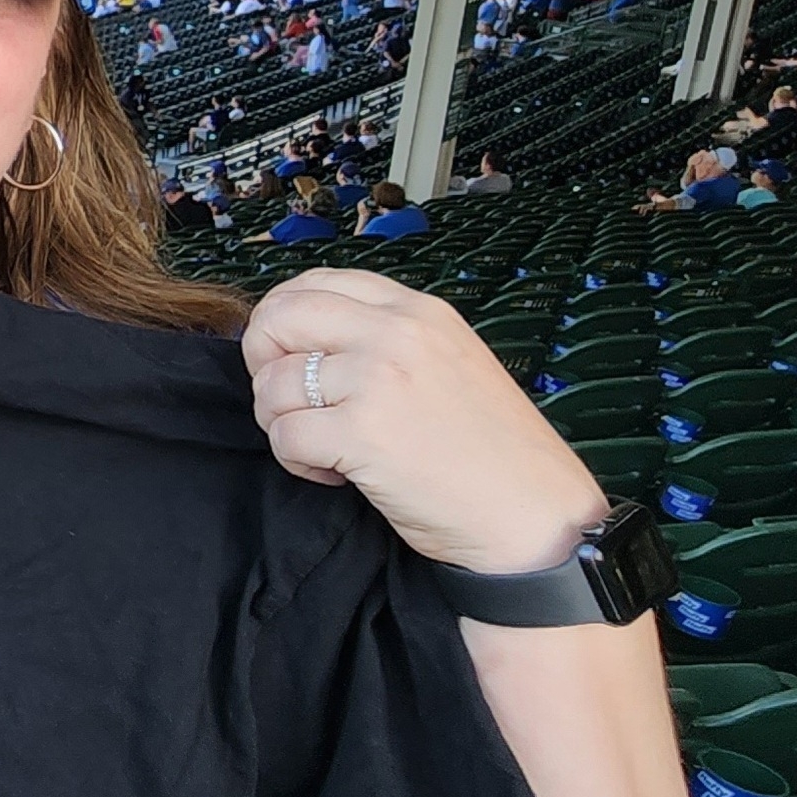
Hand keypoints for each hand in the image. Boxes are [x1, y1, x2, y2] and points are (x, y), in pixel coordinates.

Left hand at [243, 269, 607, 576]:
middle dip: (264, 363)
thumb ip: (385, 340)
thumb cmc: (490, 451)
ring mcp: (378, 379)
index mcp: (417, 311)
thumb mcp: (447, 362)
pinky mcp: (362, 433)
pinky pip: (284, 436)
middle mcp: (396, 333)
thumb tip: (307, 340)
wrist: (532, 514)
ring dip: (283, 423)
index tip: (292, 359)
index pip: (315, 282)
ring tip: (326, 448)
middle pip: (279, 317)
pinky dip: (297, 463)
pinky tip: (338, 474)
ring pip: (274, 383)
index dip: (283, 321)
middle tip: (290, 405)